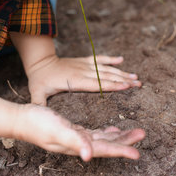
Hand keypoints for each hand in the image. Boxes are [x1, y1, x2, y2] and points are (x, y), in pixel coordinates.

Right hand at [14, 104, 145, 160]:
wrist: (21, 119)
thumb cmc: (37, 124)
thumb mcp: (57, 131)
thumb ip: (74, 142)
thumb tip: (89, 157)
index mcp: (78, 146)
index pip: (104, 150)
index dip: (121, 151)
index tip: (138, 154)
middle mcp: (79, 145)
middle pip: (108, 145)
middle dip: (126, 141)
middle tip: (142, 134)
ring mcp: (77, 138)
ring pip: (103, 139)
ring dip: (119, 136)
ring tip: (134, 132)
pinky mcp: (73, 131)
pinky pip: (94, 133)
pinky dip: (106, 132)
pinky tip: (112, 129)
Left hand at [26, 55, 141, 104]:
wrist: (40, 62)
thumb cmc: (39, 80)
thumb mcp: (37, 94)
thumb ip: (39, 104)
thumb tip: (37, 116)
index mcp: (74, 81)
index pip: (96, 84)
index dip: (111, 85)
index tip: (126, 86)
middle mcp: (82, 71)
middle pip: (106, 76)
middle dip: (123, 80)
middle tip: (138, 84)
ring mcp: (83, 65)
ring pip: (106, 68)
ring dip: (121, 72)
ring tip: (135, 77)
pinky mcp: (83, 61)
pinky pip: (99, 59)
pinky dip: (110, 59)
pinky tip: (121, 60)